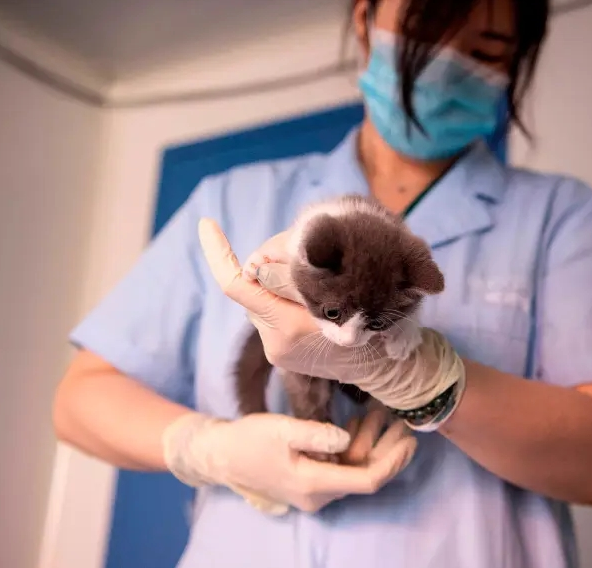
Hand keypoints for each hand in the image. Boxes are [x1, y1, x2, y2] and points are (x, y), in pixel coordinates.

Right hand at [162, 407, 416, 514]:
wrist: (222, 454)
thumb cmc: (250, 440)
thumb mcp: (282, 429)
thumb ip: (317, 434)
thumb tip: (347, 438)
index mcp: (314, 483)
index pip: (366, 479)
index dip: (392, 462)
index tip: (410, 440)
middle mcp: (319, 493)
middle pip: (365, 474)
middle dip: (388, 448)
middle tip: (405, 420)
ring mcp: (316, 489)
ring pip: (355, 468)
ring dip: (371, 441)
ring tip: (383, 412)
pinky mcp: (312, 478)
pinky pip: (342, 465)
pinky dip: (354, 444)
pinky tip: (361, 420)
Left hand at [197, 218, 464, 411]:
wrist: (385, 366)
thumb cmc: (372, 319)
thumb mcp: (341, 287)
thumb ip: (292, 271)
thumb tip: (255, 262)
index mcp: (290, 325)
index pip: (236, 283)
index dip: (218, 252)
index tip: (206, 223)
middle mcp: (277, 342)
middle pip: (254, 288)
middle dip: (267, 269)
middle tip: (291, 254)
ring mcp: (277, 351)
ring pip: (263, 301)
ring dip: (278, 288)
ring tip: (316, 288)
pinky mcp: (280, 354)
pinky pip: (271, 316)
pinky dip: (284, 302)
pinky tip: (311, 304)